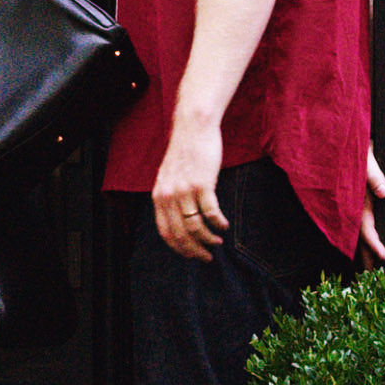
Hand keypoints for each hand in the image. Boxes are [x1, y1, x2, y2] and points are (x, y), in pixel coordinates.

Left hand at [151, 122, 227, 260]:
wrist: (193, 128)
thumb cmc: (185, 152)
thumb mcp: (169, 176)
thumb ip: (171, 196)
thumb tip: (180, 220)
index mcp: (159, 195)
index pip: (165, 232)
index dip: (179, 248)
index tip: (191, 255)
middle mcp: (169, 195)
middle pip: (180, 234)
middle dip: (195, 250)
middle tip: (207, 256)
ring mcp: (185, 190)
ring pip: (196, 227)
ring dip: (209, 239)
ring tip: (218, 242)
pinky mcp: (202, 184)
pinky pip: (211, 213)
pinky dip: (219, 223)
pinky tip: (224, 225)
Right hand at [358, 143, 384, 266]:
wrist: (330, 132)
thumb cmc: (346, 143)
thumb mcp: (363, 156)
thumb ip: (372, 174)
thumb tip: (383, 192)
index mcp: (354, 196)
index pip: (363, 226)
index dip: (373, 243)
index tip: (383, 257)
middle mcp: (349, 204)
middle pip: (357, 236)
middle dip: (364, 257)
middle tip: (372, 277)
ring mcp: (347, 203)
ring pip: (353, 231)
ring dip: (359, 249)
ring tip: (364, 268)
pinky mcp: (347, 198)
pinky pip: (352, 222)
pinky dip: (356, 236)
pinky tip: (357, 243)